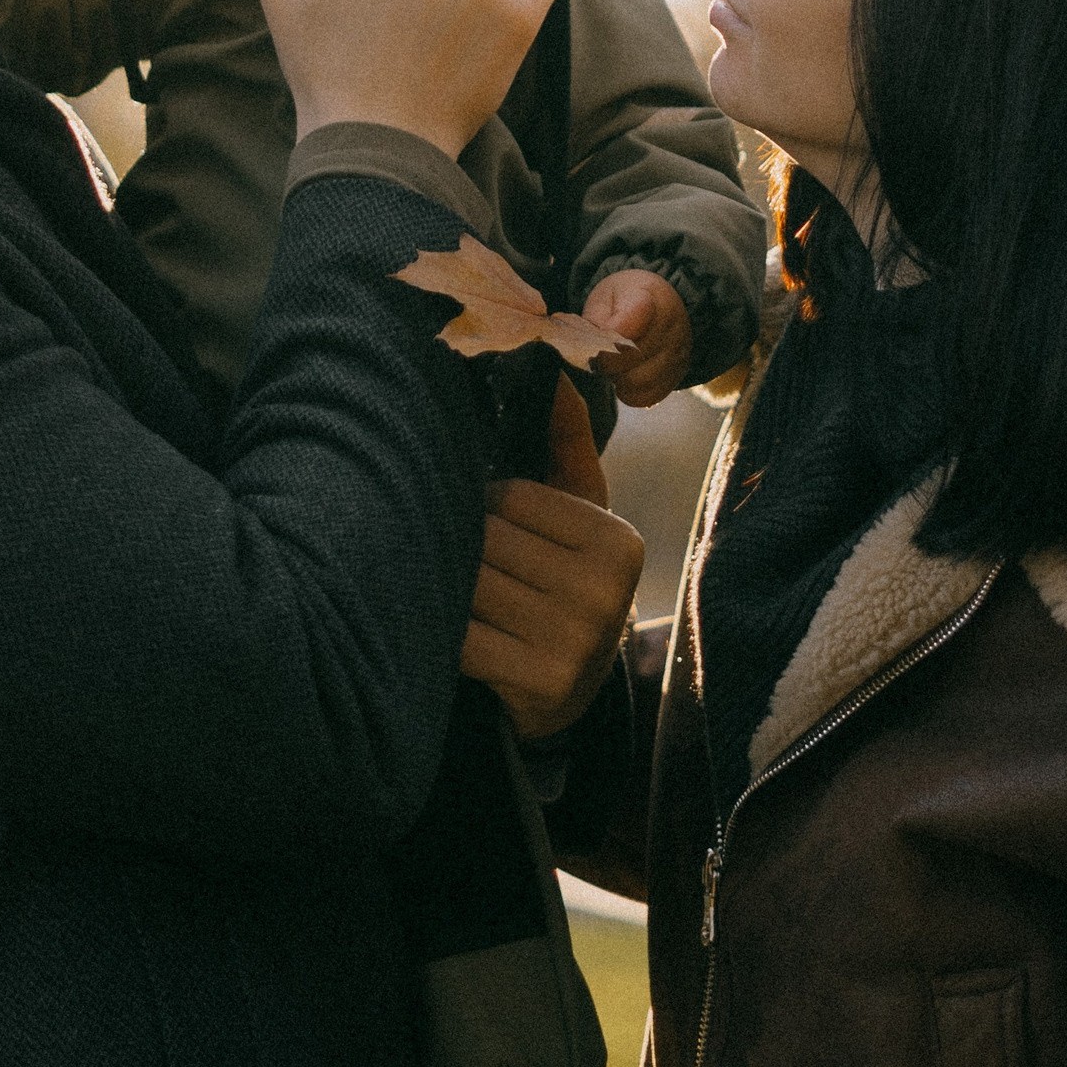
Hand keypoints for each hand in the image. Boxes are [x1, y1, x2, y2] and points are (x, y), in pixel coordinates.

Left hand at [461, 379, 644, 741]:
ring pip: (469, 586)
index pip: (513, 497)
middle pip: (488, 541)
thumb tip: (556, 374)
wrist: (567, 692)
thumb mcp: (578, 515)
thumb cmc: (562, 582)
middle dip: (467, 549)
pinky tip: (457, 638)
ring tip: (466, 601)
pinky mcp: (540, 684)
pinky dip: (447, 636)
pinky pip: (461, 640)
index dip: (488, 508)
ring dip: (451, 590)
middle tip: (475, 569)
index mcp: (619, 542)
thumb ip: (565, 444)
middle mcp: (606, 592)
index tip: (494, 529)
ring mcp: (576, 642)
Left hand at [582, 268, 692, 407]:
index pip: (622, 332)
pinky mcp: (679, 372)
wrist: (661, 302)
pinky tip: (627, 376)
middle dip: (607, 363)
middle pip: (628, 360)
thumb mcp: (605, 297)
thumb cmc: (626, 299)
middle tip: (600, 358)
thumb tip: (587, 351)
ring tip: (615, 366)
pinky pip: (649, 396)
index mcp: (648, 299)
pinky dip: (632, 393)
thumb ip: (594, 322)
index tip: (595, 348)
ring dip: (619, 379)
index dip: (602, 347)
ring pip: (638, 381)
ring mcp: (678, 350)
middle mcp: (670, 325)